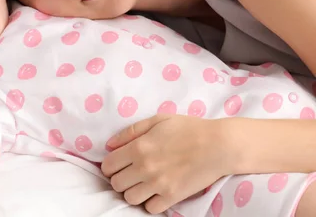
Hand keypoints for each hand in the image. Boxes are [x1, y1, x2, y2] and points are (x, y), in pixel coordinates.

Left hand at [101, 114, 231, 214]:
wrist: (218, 145)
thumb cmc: (188, 129)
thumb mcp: (157, 120)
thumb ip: (130, 131)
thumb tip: (109, 145)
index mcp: (138, 147)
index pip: (108, 165)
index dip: (110, 165)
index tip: (118, 163)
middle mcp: (145, 168)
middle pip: (116, 184)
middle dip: (120, 178)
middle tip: (130, 173)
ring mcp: (158, 184)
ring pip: (130, 198)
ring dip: (133, 192)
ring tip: (142, 184)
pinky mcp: (173, 196)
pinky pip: (150, 208)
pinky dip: (150, 202)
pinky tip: (156, 192)